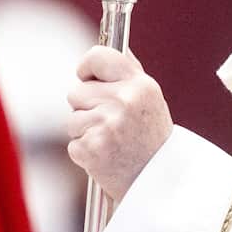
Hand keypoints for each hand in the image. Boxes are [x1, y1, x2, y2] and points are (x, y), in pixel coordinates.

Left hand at [66, 46, 172, 200]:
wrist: (159, 185)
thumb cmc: (151, 138)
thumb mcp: (150, 99)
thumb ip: (129, 71)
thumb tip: (111, 45)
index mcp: (140, 85)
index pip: (97, 56)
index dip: (86, 67)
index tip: (86, 76)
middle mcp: (124, 102)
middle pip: (76, 91)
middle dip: (86, 107)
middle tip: (110, 124)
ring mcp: (107, 126)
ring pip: (71, 117)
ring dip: (84, 130)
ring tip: (110, 141)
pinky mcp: (91, 149)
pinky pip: (72, 142)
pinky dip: (83, 151)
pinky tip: (105, 156)